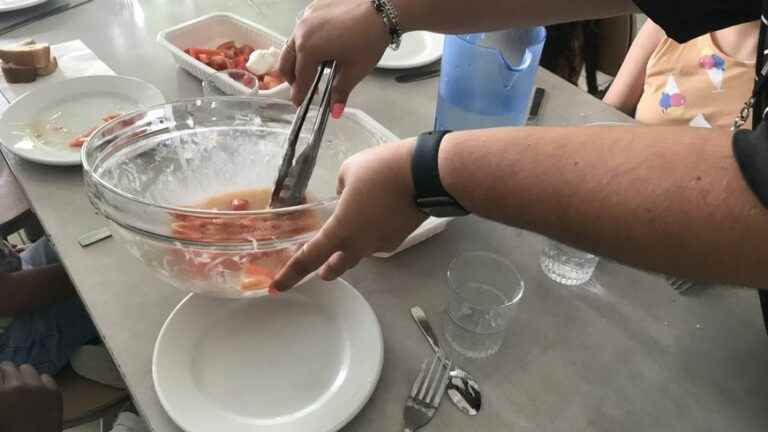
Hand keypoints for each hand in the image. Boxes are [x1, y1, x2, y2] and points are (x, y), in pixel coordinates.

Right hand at [0, 362, 61, 431]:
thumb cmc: (11, 431)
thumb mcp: (0, 414)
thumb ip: (1, 396)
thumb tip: (3, 390)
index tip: (0, 384)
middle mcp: (17, 386)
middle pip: (7, 366)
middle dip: (4, 374)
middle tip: (6, 385)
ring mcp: (38, 387)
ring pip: (26, 368)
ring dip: (21, 376)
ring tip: (20, 387)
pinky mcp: (54, 391)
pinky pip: (45, 377)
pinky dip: (39, 383)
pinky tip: (36, 394)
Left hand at [271, 139, 426, 290]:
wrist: (425, 175)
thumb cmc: (381, 171)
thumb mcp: (349, 171)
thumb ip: (340, 189)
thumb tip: (346, 195)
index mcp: (341, 230)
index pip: (309, 259)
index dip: (291, 274)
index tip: (277, 287)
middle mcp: (360, 244)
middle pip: (337, 266)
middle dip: (327, 270)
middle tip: (322, 271)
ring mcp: (382, 243)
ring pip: (361, 251)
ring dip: (352, 246)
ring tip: (355, 225)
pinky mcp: (400, 238)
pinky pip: (379, 240)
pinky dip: (373, 233)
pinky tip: (378, 215)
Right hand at [278, 0, 389, 109]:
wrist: (383, 9)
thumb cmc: (369, 38)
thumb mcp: (355, 70)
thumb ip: (340, 91)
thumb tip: (335, 110)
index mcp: (308, 49)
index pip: (300, 78)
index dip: (299, 94)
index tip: (299, 103)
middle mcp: (301, 31)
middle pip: (286, 60)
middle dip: (291, 78)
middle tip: (302, 88)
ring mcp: (306, 16)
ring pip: (292, 43)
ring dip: (298, 59)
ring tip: (314, 68)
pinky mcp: (314, 7)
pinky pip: (303, 29)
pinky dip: (306, 41)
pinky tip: (322, 46)